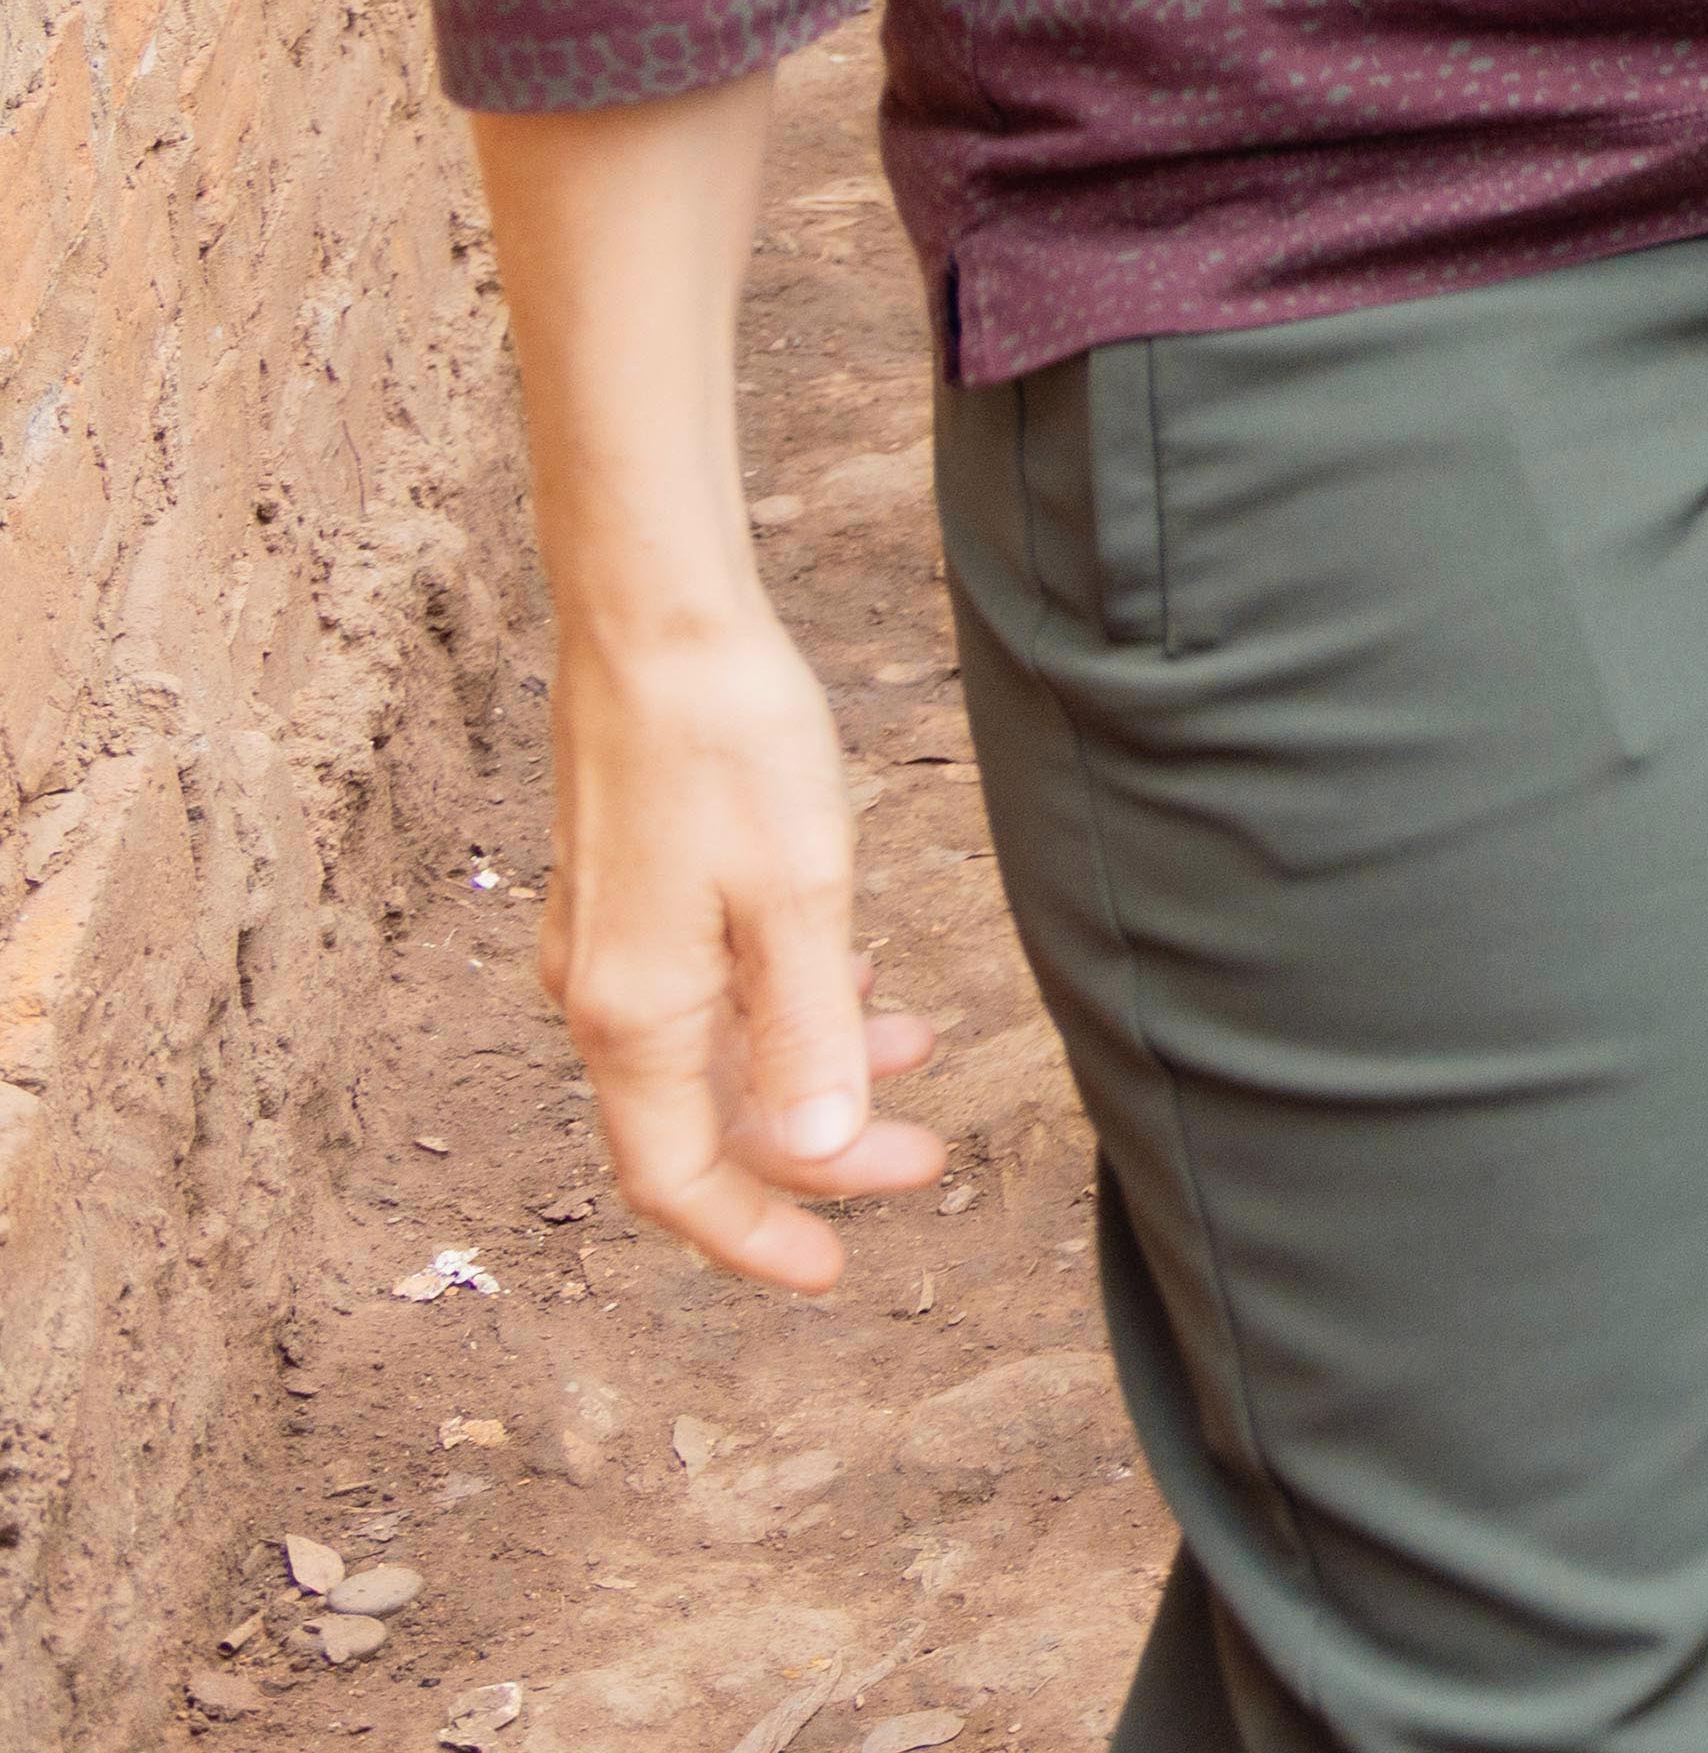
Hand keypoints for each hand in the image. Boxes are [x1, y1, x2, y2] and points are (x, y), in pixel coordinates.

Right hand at [540, 592, 942, 1289]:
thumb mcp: (795, 895)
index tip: (834, 1271)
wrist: (656, 623)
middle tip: (922, 1155)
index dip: (753, 1234)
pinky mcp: (628, 892)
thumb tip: (814, 1149)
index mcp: (632, 1013)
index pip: (678, 1176)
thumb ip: (805, 1031)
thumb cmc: (728, 746)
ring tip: (919, 1052)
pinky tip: (851, 976)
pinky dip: (780, 1007)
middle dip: (812, 1151)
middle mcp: (600, 993)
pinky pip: (701, 992)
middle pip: (703, 1122)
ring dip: (811, 1070)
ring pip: (710, 1054)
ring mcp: (606, 943)